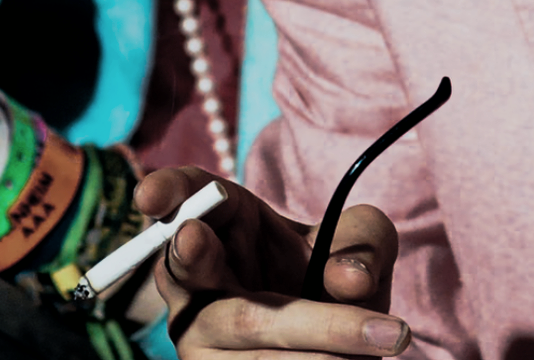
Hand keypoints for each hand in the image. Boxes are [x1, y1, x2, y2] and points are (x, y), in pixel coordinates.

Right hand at [144, 167, 411, 356]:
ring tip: (384, 336)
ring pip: (245, 329)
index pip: (186, 197)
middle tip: (193, 237)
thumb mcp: (360, 241)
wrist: (341, 344)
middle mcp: (197, 283)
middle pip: (191, 267)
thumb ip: (363, 242)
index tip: (149, 195)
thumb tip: (348, 279)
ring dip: (318, 334)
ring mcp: (200, 338)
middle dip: (193, 254)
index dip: (166, 191)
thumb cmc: (334, 275)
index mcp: (223, 225)